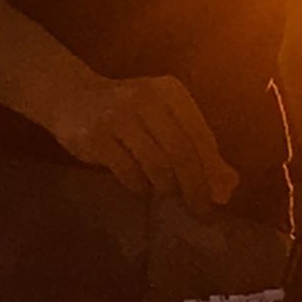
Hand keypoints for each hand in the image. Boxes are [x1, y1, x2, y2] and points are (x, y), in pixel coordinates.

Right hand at [46, 73, 238, 215]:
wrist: (71, 96)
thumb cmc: (128, 112)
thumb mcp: (164, 119)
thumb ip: (196, 148)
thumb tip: (229, 186)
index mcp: (169, 91)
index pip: (200, 136)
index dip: (211, 170)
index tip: (218, 198)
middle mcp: (145, 98)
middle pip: (181, 152)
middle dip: (194, 186)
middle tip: (199, 210)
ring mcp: (118, 116)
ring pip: (156, 164)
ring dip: (165, 186)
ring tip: (164, 191)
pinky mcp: (96, 136)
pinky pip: (128, 172)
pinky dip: (139, 186)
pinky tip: (139, 184)